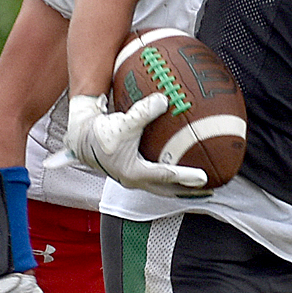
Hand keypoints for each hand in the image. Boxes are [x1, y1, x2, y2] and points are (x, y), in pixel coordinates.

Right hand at [59, 94, 207, 194]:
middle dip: (189, 192)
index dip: (185, 177)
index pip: (165, 176)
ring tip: (201, 187)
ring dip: (181, 188)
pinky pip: (157, 180)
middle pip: (167, 190)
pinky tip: (184, 172)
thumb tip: (165, 100)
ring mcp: (134, 179)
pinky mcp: (134, 173)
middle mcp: (134, 180)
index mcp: (132, 172)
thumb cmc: (101, 131)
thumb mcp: (123, 121)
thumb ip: (143, 112)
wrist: (81, 137)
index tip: (204, 179)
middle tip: (210, 190)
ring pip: (163, 188)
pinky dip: (172, 179)